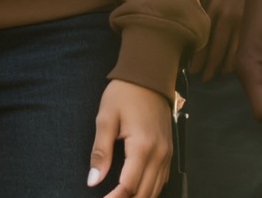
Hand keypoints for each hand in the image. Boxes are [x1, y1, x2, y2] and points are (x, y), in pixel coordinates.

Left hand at [88, 79, 171, 197]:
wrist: (149, 75)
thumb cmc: (125, 93)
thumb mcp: (106, 118)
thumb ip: (100, 152)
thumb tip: (93, 180)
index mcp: (142, 147)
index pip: (129, 187)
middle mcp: (159, 154)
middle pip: (145, 193)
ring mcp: (167, 153)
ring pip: (156, 190)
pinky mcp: (169, 150)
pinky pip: (162, 179)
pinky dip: (150, 190)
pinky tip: (137, 191)